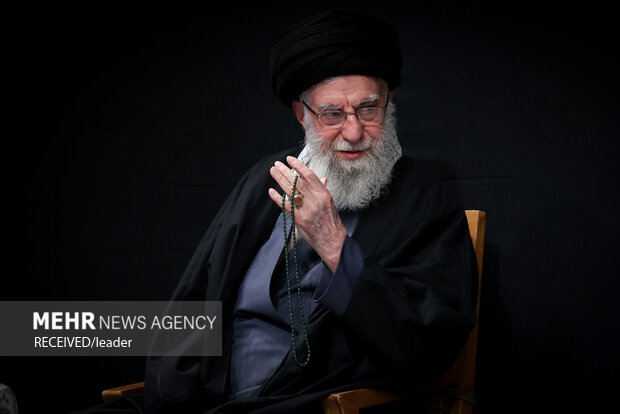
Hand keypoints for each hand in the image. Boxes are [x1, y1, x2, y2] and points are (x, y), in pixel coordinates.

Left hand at [268, 156, 346, 272]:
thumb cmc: (332, 222)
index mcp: (324, 194)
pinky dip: (277, 198)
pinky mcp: (299, 219)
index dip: (298, 165)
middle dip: (285, 171)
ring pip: (290, 191)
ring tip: (273, 172)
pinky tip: (272, 191)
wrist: (333, 241)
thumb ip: (323, 190)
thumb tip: (322, 179)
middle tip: (277, 164)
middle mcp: (315, 200)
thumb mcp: (330, 203)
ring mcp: (306, 210)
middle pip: (297, 181)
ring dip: (280, 179)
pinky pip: (286, 206)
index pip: (309, 175)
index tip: (290, 159)